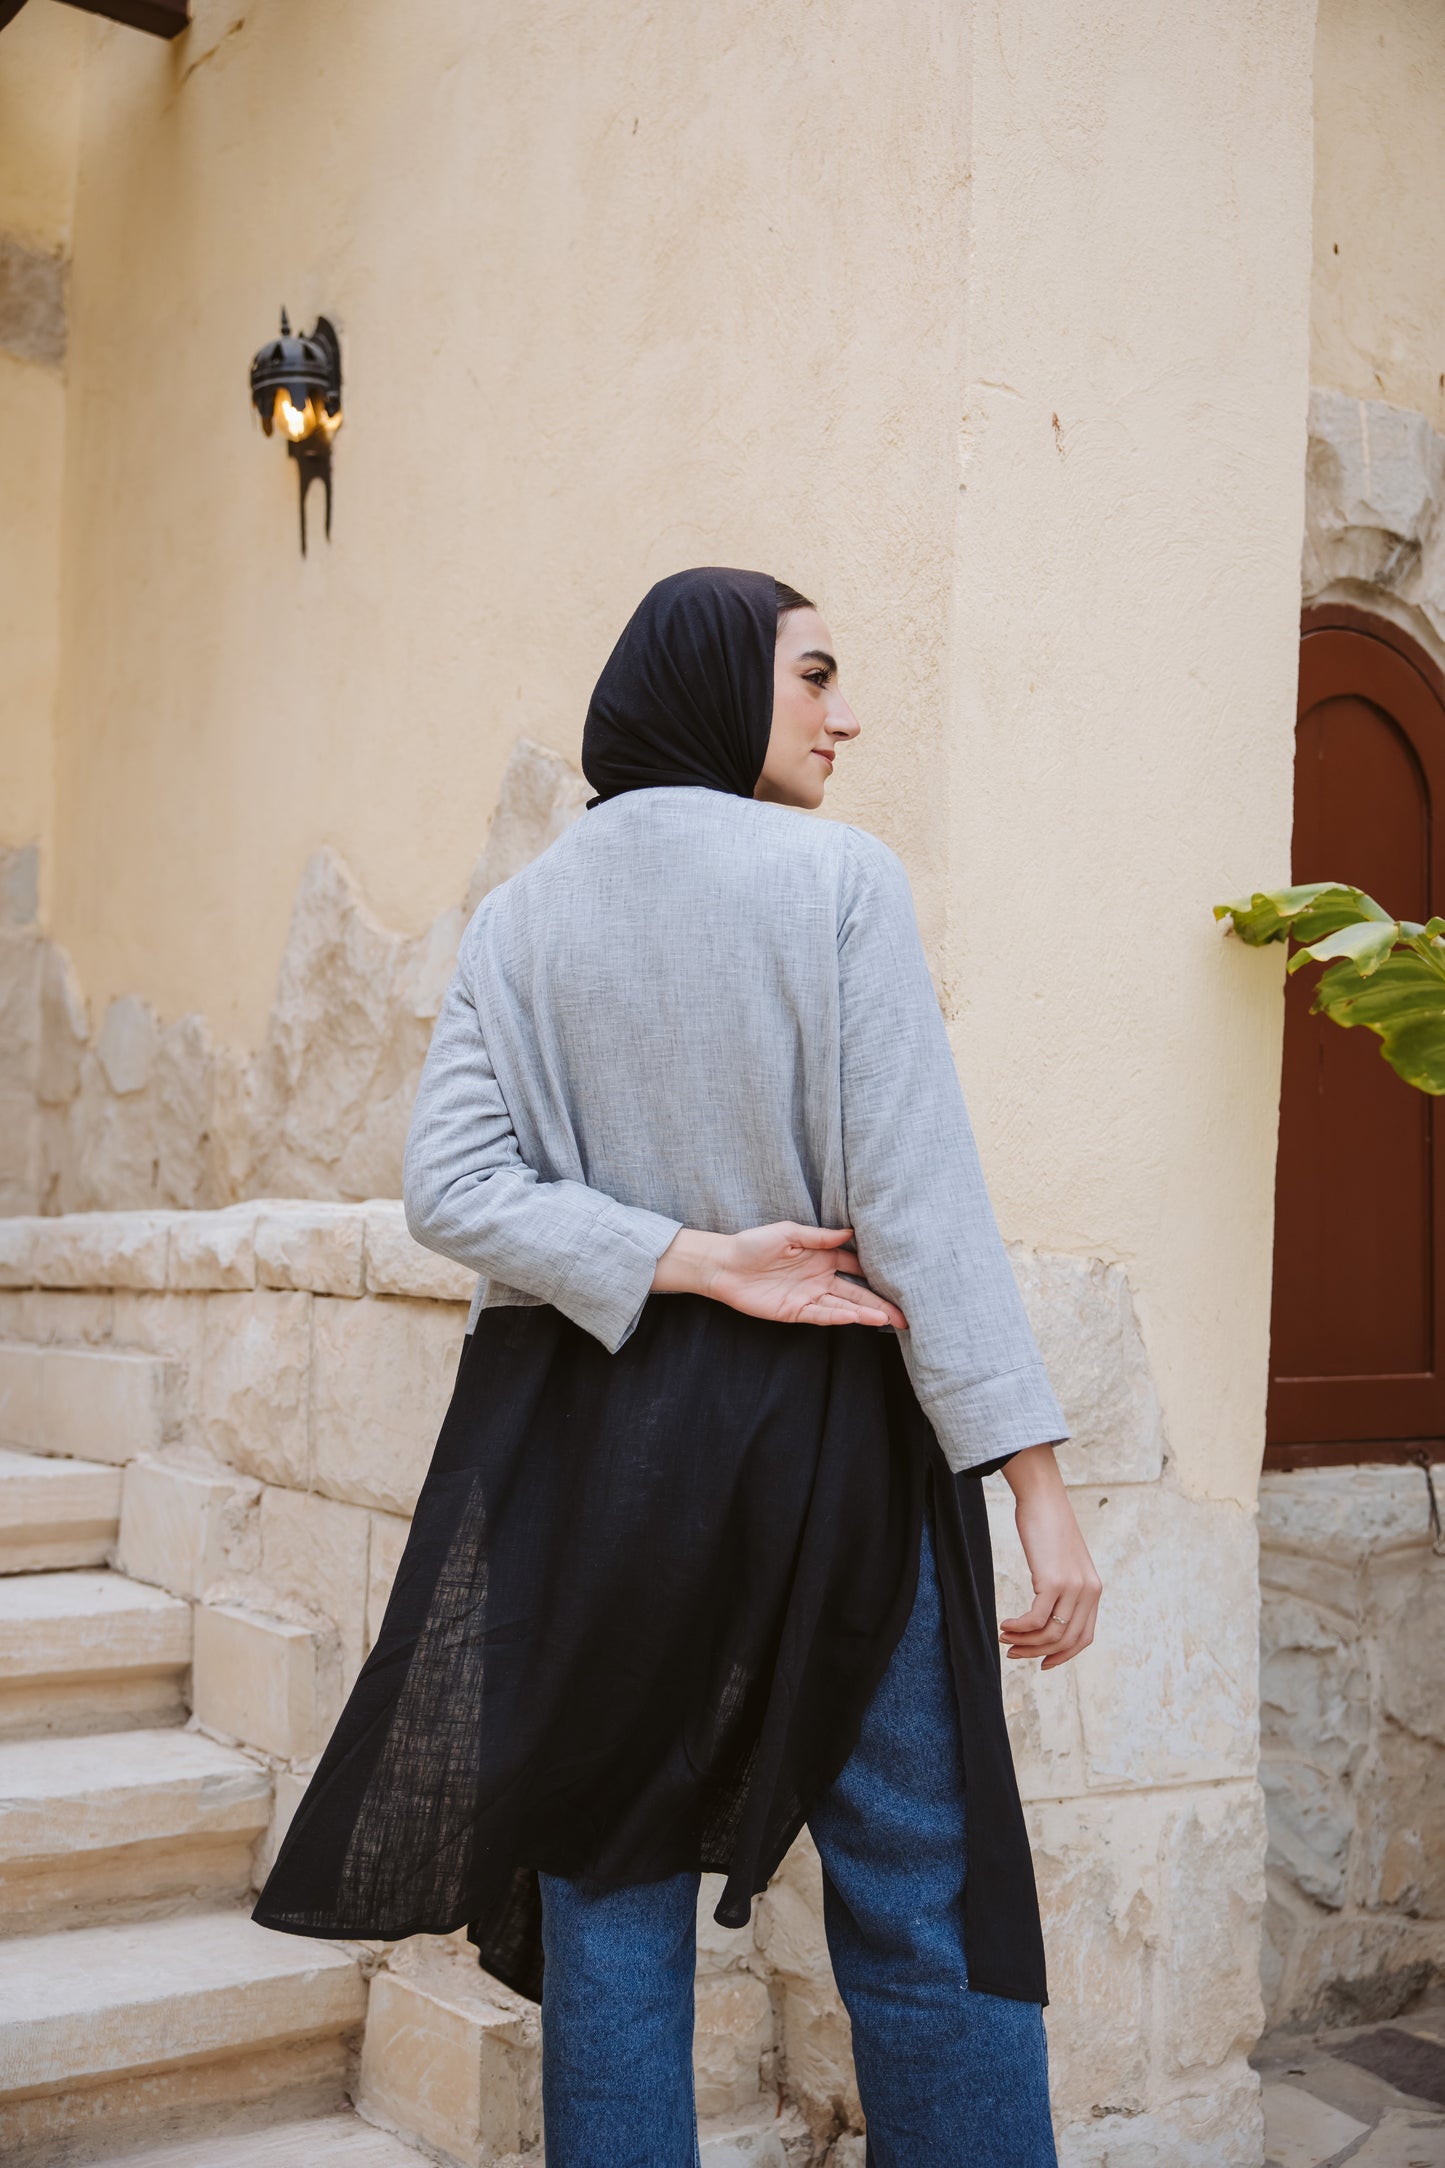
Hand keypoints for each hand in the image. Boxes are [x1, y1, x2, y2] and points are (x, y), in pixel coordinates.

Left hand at [652, 1223, 906, 1328]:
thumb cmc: (753, 1243)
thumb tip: (849, 1232)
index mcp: (821, 1257)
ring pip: (844, 1307)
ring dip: (865, 1313)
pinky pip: (821, 1315)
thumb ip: (818, 1236)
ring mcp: (809, 1296)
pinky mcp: (794, 1312)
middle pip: (856, 1292)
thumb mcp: (788, 1233)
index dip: (875, 1271)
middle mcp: (819, 1278)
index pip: (855, 1266)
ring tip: (888, 1319)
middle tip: (905, 1312)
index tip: (899, 1274)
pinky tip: (856, 1318)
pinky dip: (839, 1317)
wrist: (723, 1264)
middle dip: (880, 1302)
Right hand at [996, 1444, 1101, 1669]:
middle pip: (1066, 1640)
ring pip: (1051, 1634)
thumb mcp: (1063, 1561)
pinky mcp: (1053, 1581)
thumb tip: (1047, 1611)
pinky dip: (1019, 1627)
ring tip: (1005, 1638)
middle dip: (1038, 1652)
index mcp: (1093, 1590)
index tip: (1042, 1662)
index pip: (1084, 1637)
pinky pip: (1036, 1619)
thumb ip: (1063, 1586)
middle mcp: (1088, 1592)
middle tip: (1014, 1653)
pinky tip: (1005, 1624)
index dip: (1063, 1655)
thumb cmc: (1047, 1525)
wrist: (1043, 1497)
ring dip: (1025, 1641)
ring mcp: (1072, 1587)